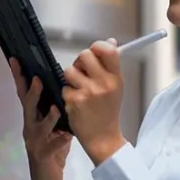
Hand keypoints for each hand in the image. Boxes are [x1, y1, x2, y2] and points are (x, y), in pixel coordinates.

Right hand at [11, 58, 72, 179]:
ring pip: (38, 127)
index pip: (24, 94)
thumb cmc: (51, 151)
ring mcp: (34, 142)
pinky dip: (59, 141)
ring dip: (47, 117)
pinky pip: (51, 147)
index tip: (16, 60)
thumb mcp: (53, 128)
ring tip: (56, 108)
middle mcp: (29, 128)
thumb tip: (62, 88)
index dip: (19, 77)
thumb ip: (55, 111)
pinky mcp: (43, 156)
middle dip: (32, 93)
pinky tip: (67, 136)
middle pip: (27, 107)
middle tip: (37, 79)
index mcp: (32, 118)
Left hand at [62, 39, 126, 164]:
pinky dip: (67, 93)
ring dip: (71, 78)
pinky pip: (64, 87)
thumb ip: (111, 65)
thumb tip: (110, 42)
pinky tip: (76, 102)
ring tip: (79, 89)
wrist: (103, 137)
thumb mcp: (115, 86)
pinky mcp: (74, 101)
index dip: (98, 46)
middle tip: (82, 71)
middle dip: (79, 61)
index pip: (108, 50)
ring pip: (69, 70)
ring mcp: (88, 92)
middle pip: (84, 55)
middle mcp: (103, 84)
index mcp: (115, 78)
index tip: (95, 51)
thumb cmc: (107, 111)